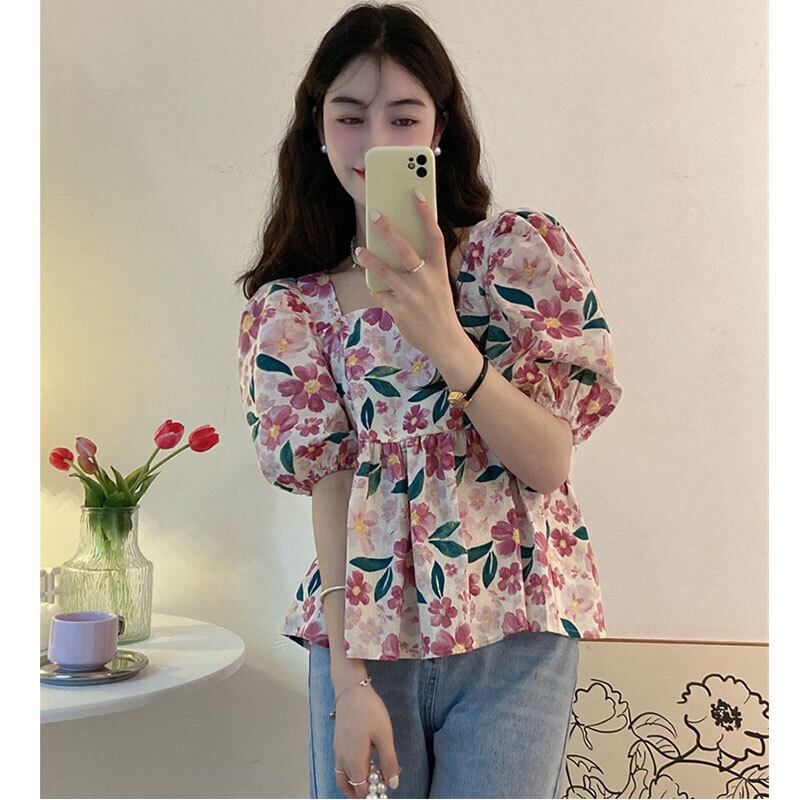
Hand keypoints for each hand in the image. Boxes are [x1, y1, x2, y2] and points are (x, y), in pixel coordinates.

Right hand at [333, 682, 401, 797]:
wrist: (351, 689)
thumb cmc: (369, 710)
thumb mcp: (384, 735)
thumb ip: (389, 762)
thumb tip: (392, 784)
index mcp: (354, 760)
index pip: (361, 789)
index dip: (372, 792)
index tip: (384, 788)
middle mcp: (342, 759)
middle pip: (349, 786)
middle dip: (363, 790)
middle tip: (378, 785)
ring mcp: (338, 750)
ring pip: (343, 777)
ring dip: (355, 782)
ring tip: (372, 776)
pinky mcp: (337, 742)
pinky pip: (341, 766)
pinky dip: (351, 771)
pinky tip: (365, 759)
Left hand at [360, 192, 460, 356]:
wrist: (445, 341)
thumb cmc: (439, 308)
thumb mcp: (439, 284)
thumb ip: (424, 266)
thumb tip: (398, 245)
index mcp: (439, 270)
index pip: (434, 236)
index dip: (425, 214)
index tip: (416, 193)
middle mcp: (426, 281)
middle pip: (404, 249)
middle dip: (388, 230)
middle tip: (374, 215)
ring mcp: (412, 296)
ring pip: (385, 272)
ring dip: (370, 260)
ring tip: (360, 251)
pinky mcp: (399, 311)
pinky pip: (381, 295)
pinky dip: (378, 291)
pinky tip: (378, 290)